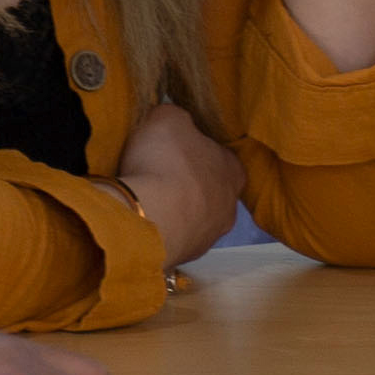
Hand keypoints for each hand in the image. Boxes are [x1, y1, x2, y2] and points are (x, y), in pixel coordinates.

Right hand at [120, 99, 241, 266]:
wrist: (148, 219)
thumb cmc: (165, 162)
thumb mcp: (168, 119)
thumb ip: (177, 117)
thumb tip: (176, 123)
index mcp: (233, 170)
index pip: (222, 158)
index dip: (198, 152)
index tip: (175, 151)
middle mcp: (229, 207)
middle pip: (208, 191)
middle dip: (186, 185)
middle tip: (157, 176)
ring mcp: (208, 237)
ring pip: (192, 219)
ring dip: (173, 211)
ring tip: (145, 201)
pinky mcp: (185, 257)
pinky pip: (172, 239)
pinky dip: (159, 230)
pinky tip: (140, 221)